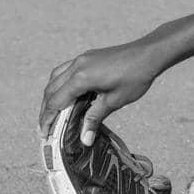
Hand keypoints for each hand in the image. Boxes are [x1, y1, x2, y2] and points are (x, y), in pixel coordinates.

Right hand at [38, 41, 159, 145]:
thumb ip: (95, 118)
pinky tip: (66, 95)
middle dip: (45, 109)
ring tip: (52, 113)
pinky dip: (60, 84)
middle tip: (45, 128)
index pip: (55, 102)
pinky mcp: (87, 57)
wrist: (149, 53)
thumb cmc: (136, 77)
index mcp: (81, 78)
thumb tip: (84, 140)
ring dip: (51, 95)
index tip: (43, 134)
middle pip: (51, 90)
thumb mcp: (115, 101)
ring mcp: (81, 59)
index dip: (47, 119)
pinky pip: (65, 71)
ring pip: (55, 78)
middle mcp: (76, 66)